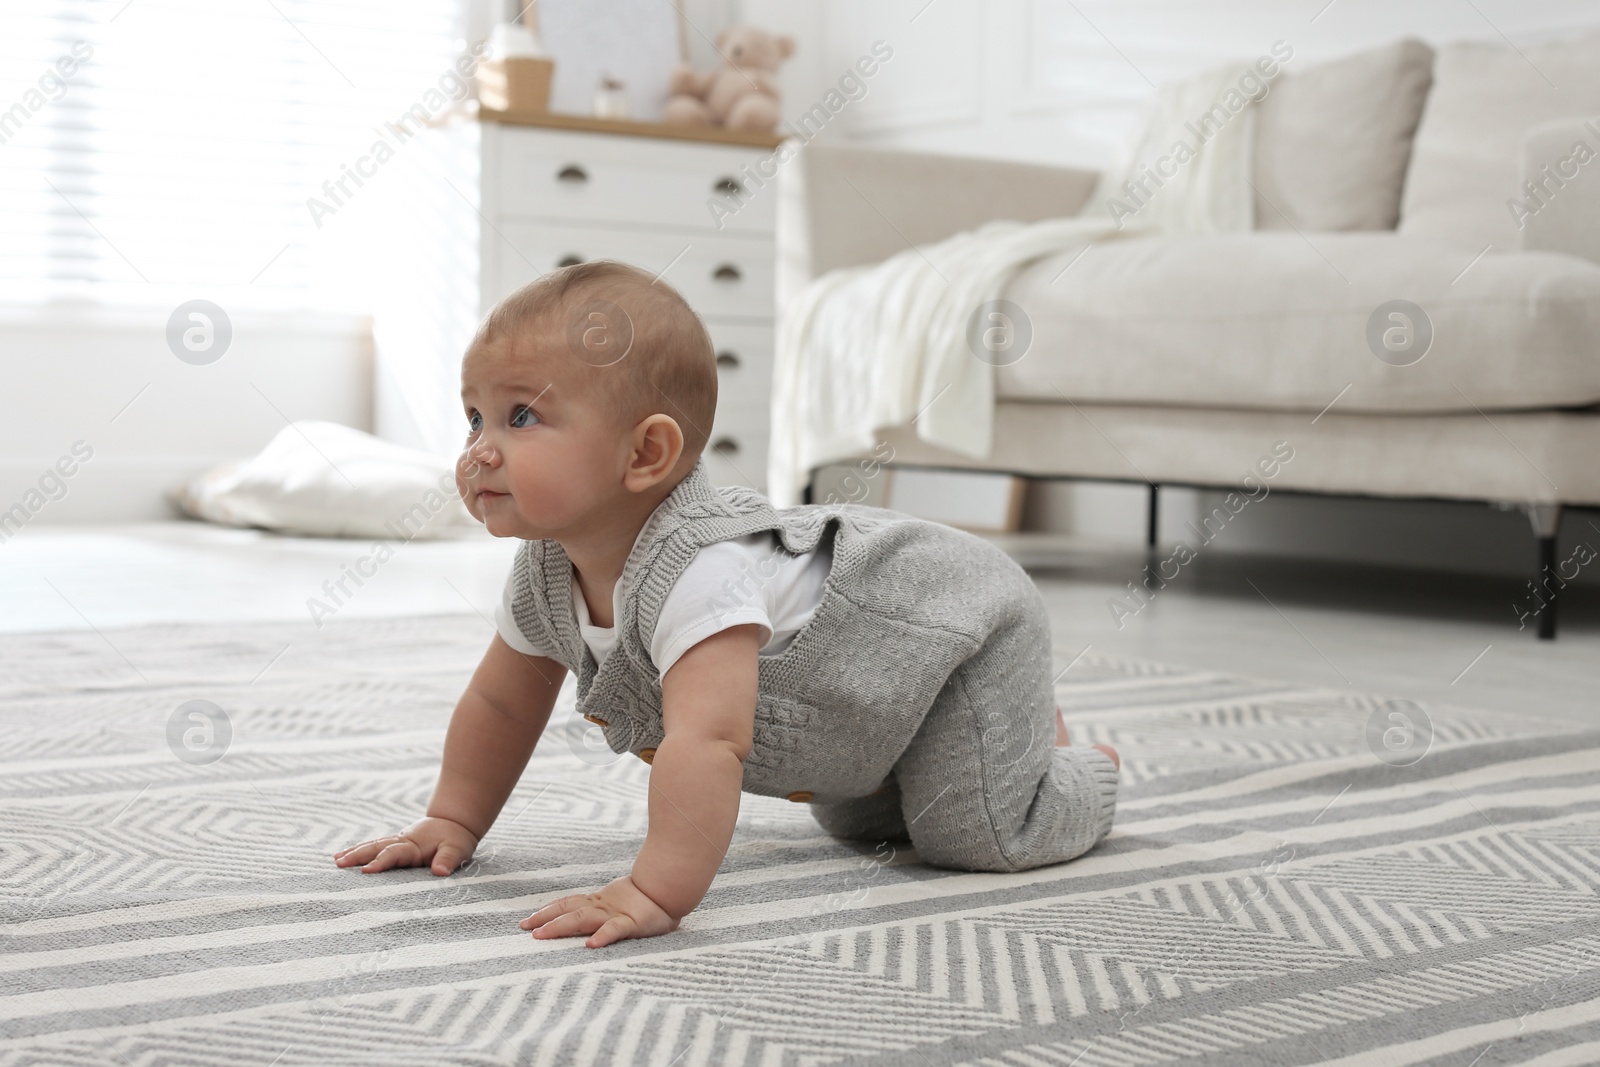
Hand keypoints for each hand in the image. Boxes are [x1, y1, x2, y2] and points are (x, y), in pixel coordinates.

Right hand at [334, 816, 478, 875]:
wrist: (454, 823)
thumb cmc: (456, 839)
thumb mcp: (457, 849)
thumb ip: (448, 860)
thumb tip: (440, 872)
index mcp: (414, 845)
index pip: (394, 854)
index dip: (380, 862)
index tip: (366, 871)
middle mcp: (402, 841)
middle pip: (376, 847)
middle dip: (357, 855)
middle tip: (339, 864)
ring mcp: (396, 841)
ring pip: (372, 845)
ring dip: (354, 852)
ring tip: (336, 860)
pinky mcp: (395, 843)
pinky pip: (374, 846)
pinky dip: (359, 850)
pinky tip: (343, 856)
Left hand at [521, 874, 679, 948]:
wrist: (672, 889)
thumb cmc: (646, 902)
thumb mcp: (620, 905)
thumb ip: (604, 911)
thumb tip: (583, 924)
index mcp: (599, 902)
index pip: (568, 903)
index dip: (547, 911)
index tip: (526, 921)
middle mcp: (603, 906)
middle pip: (569, 911)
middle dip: (546, 920)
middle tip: (525, 929)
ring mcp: (616, 913)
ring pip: (583, 918)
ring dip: (560, 926)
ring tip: (541, 935)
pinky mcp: (633, 923)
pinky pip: (615, 930)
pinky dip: (602, 936)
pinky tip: (590, 945)